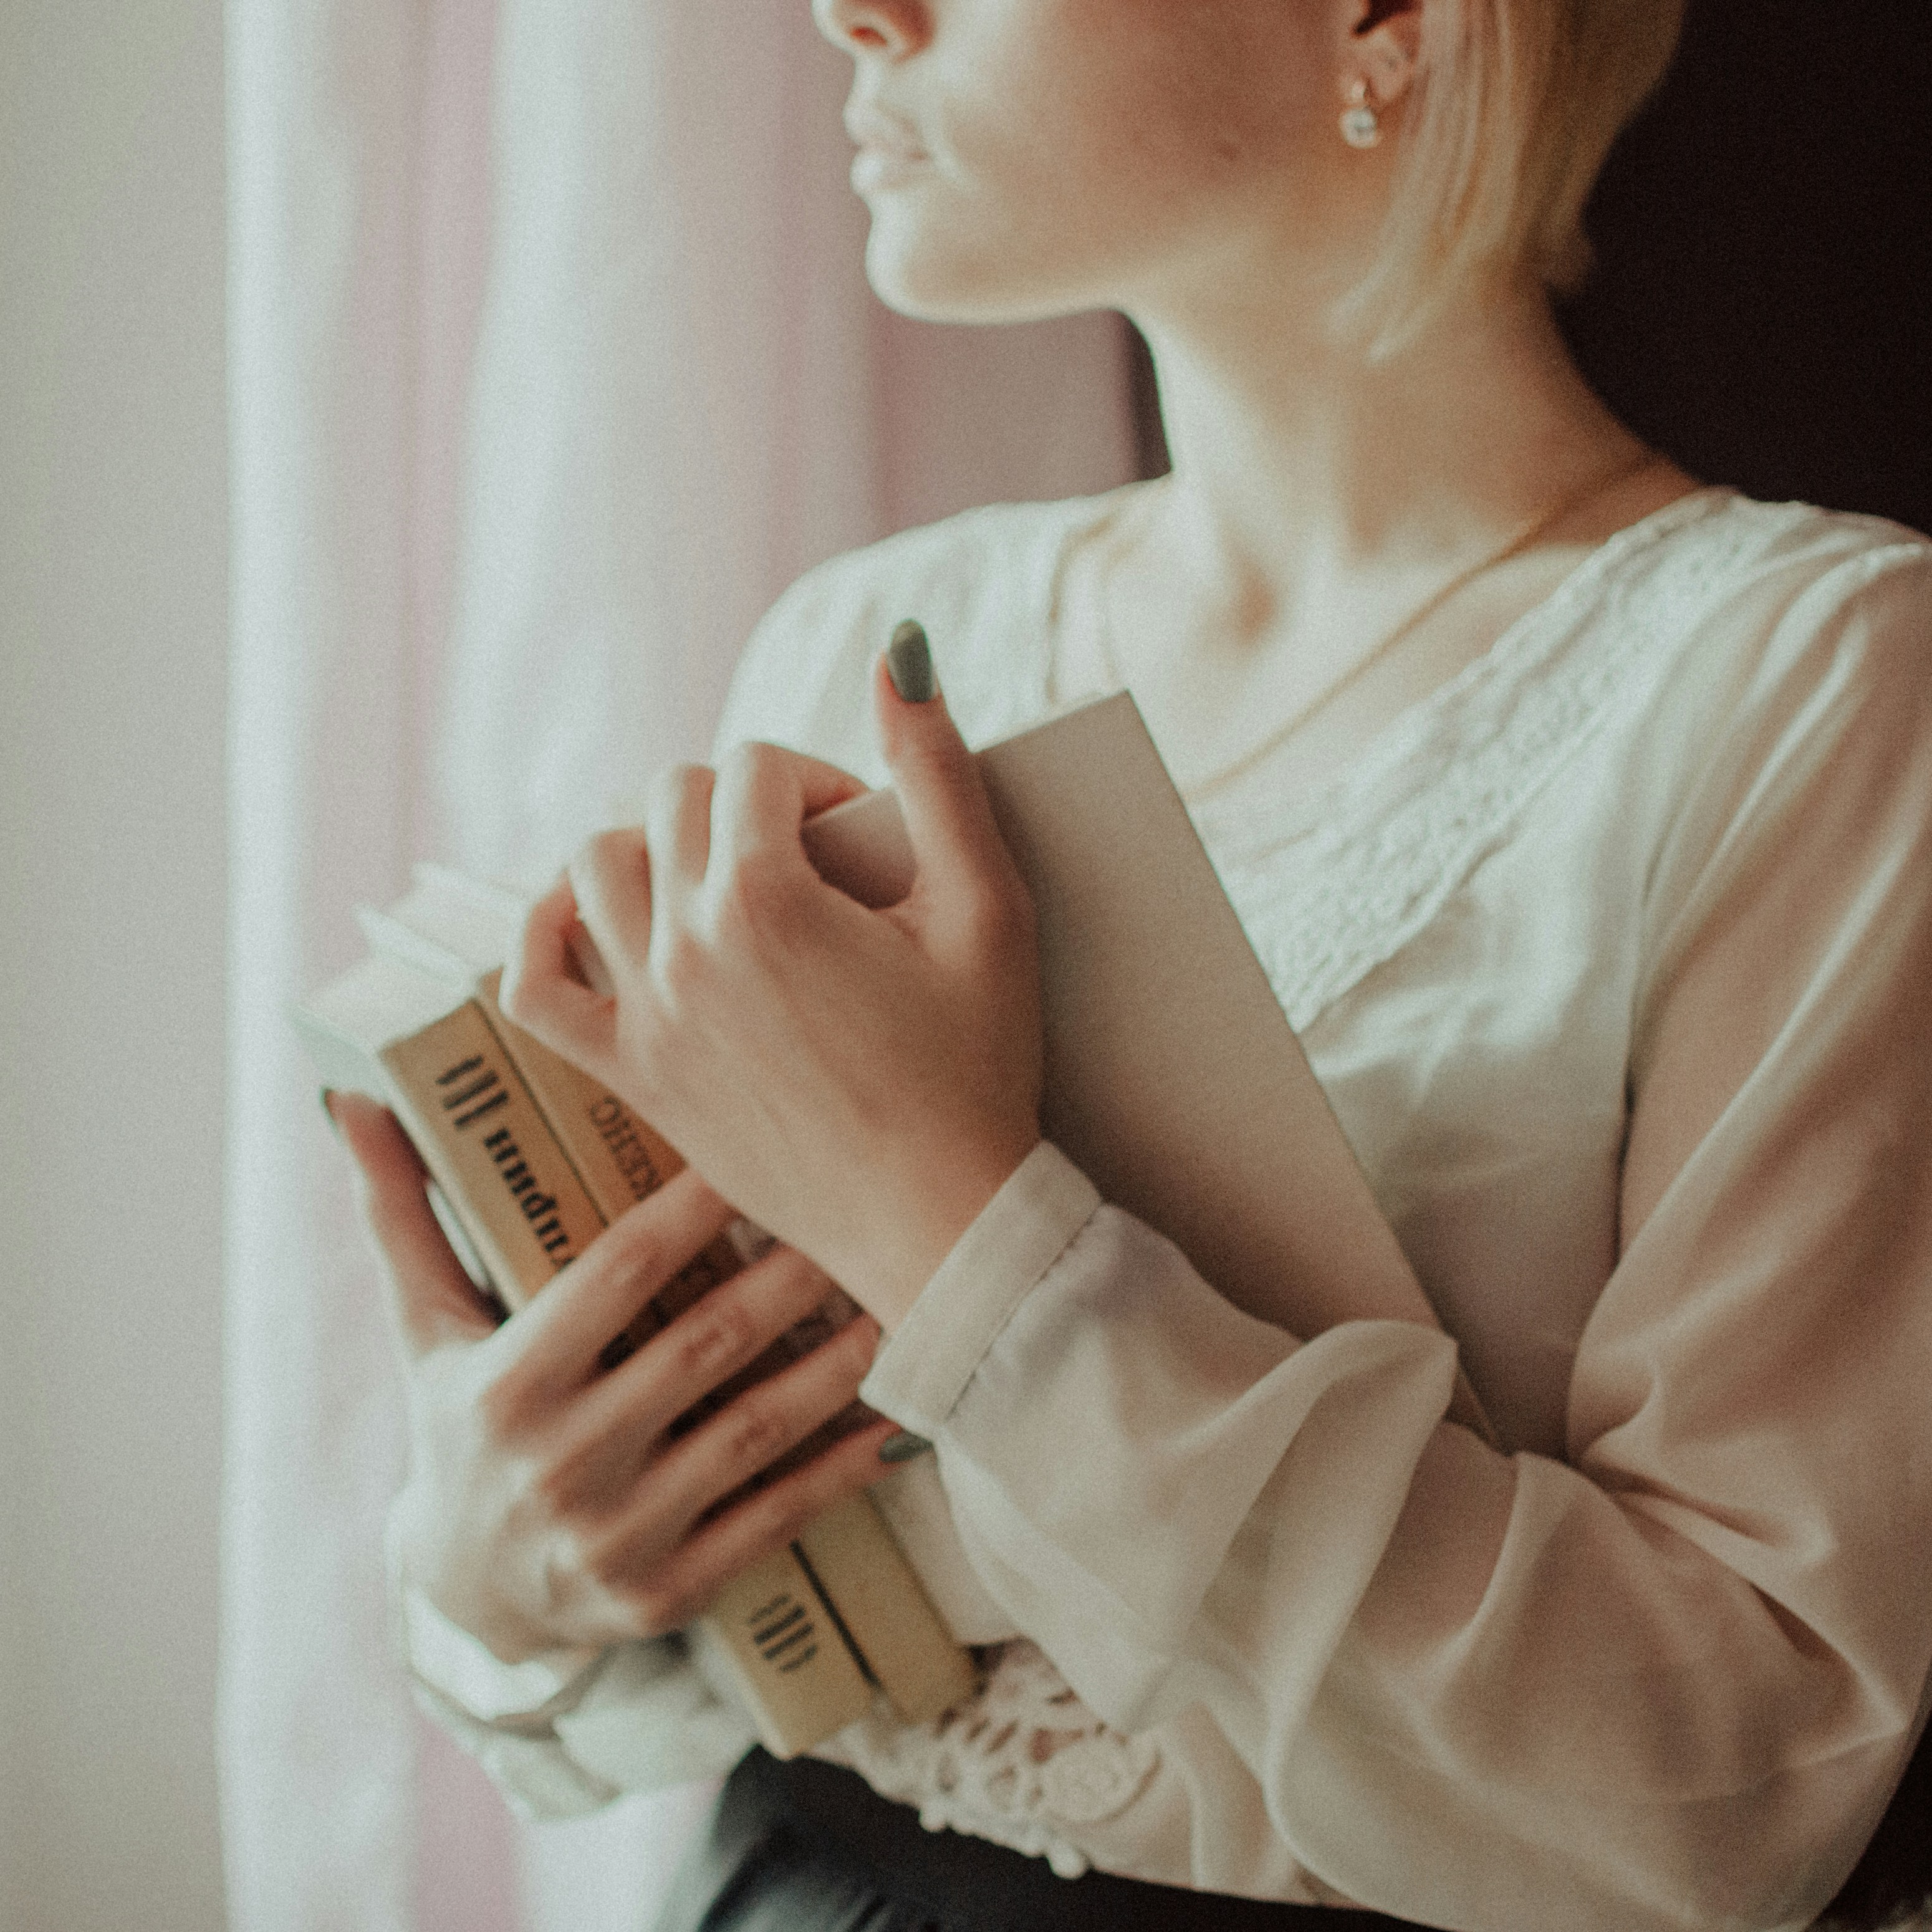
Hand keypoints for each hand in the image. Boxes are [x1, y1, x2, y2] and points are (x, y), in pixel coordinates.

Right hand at [329, 1091, 897, 1660]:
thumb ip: (400, 1215)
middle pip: (699, 1348)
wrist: (462, 1597)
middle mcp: (561, 1464)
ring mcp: (617, 1537)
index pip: (615, 1276)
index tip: (753, 1147)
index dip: (690, 1210)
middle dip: (784, 1279)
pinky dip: (838, 1474)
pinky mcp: (667, 1592)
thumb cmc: (452, 1425)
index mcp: (506, 1386)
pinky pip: (771, 1523)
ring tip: (895, 1298)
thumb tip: (350, 1101)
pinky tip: (896, 1423)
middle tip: (856, 1212)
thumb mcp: (421, 1328)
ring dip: (832, 1367)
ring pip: (750, 1434)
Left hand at [500, 647, 1044, 1328]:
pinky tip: (591, 916)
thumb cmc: (980, 1068)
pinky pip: (532, 985)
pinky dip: (545, 932)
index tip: (865, 831)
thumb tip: (897, 650)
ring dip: (650, 842)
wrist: (943, 1220)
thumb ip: (939, 772)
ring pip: (594, 866)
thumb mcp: (987, 907)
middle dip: (740, 802)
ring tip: (717, 873)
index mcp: (767, 899)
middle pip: (670, 798)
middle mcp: (684, 949)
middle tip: (808, 856)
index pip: (753, 767)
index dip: (816, 778)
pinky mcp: (634, 1076)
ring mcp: (647, 1016)